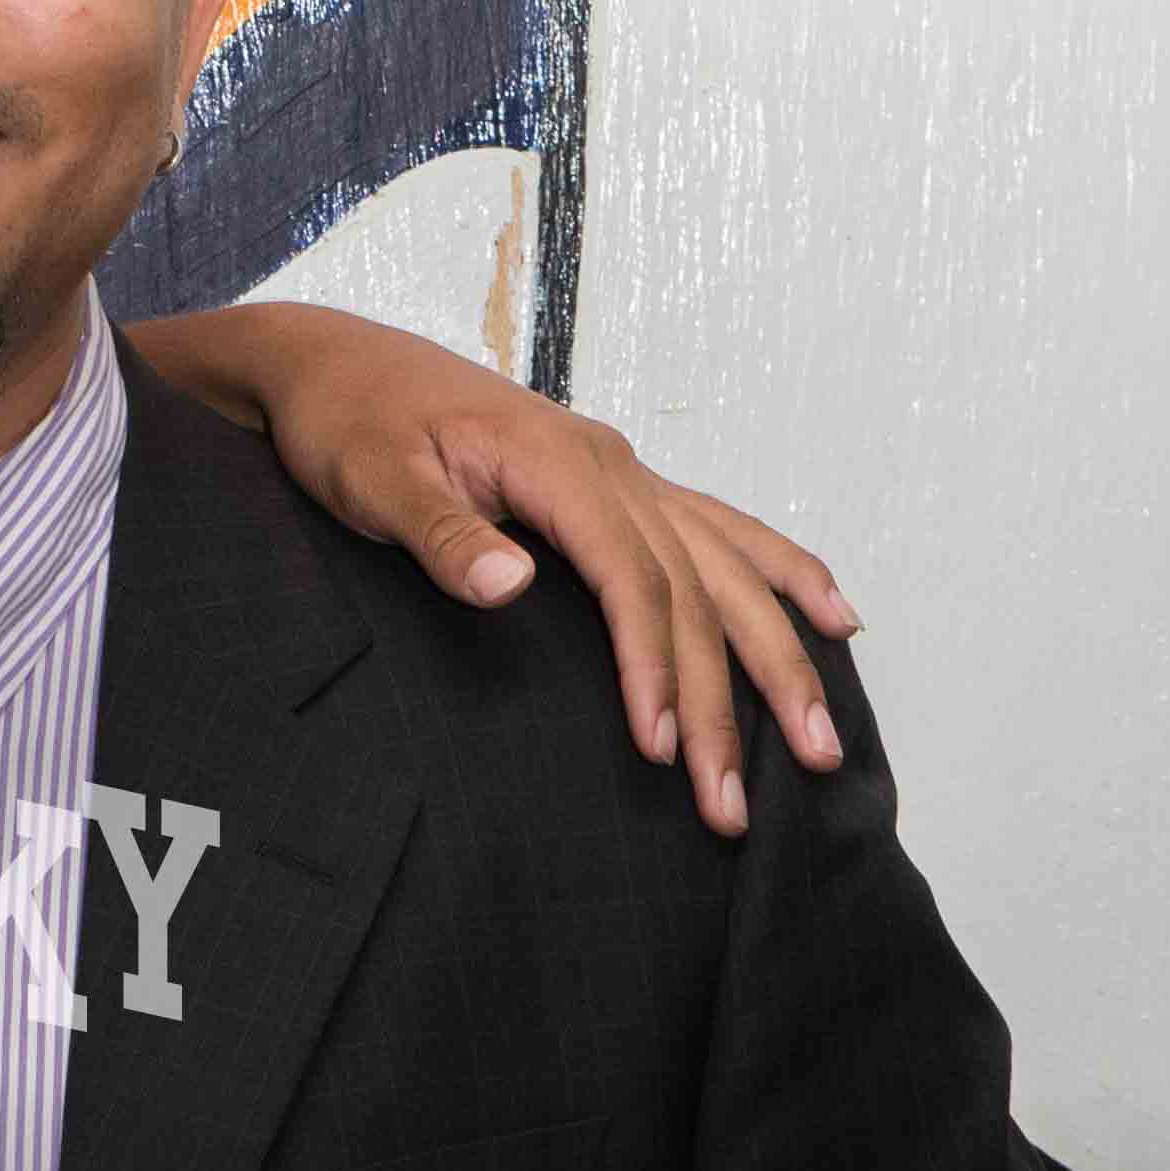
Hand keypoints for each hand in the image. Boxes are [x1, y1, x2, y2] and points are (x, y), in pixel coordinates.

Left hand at [128, 300, 857, 836]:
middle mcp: (612, 465)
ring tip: (821, 744)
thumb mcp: (372, 479)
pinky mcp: (618, 485)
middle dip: (728, 700)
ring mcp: (623, 473)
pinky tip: (833, 619)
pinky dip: (781, 575)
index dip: (653, 665)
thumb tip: (510, 582)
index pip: (632, 579)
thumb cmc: (347, 422)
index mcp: (559, 463)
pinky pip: (721, 532)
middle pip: (695, 591)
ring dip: (778, 659)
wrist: (335, 364)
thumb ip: (441, 533)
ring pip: (725, 570)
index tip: (658, 749)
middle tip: (735, 806)